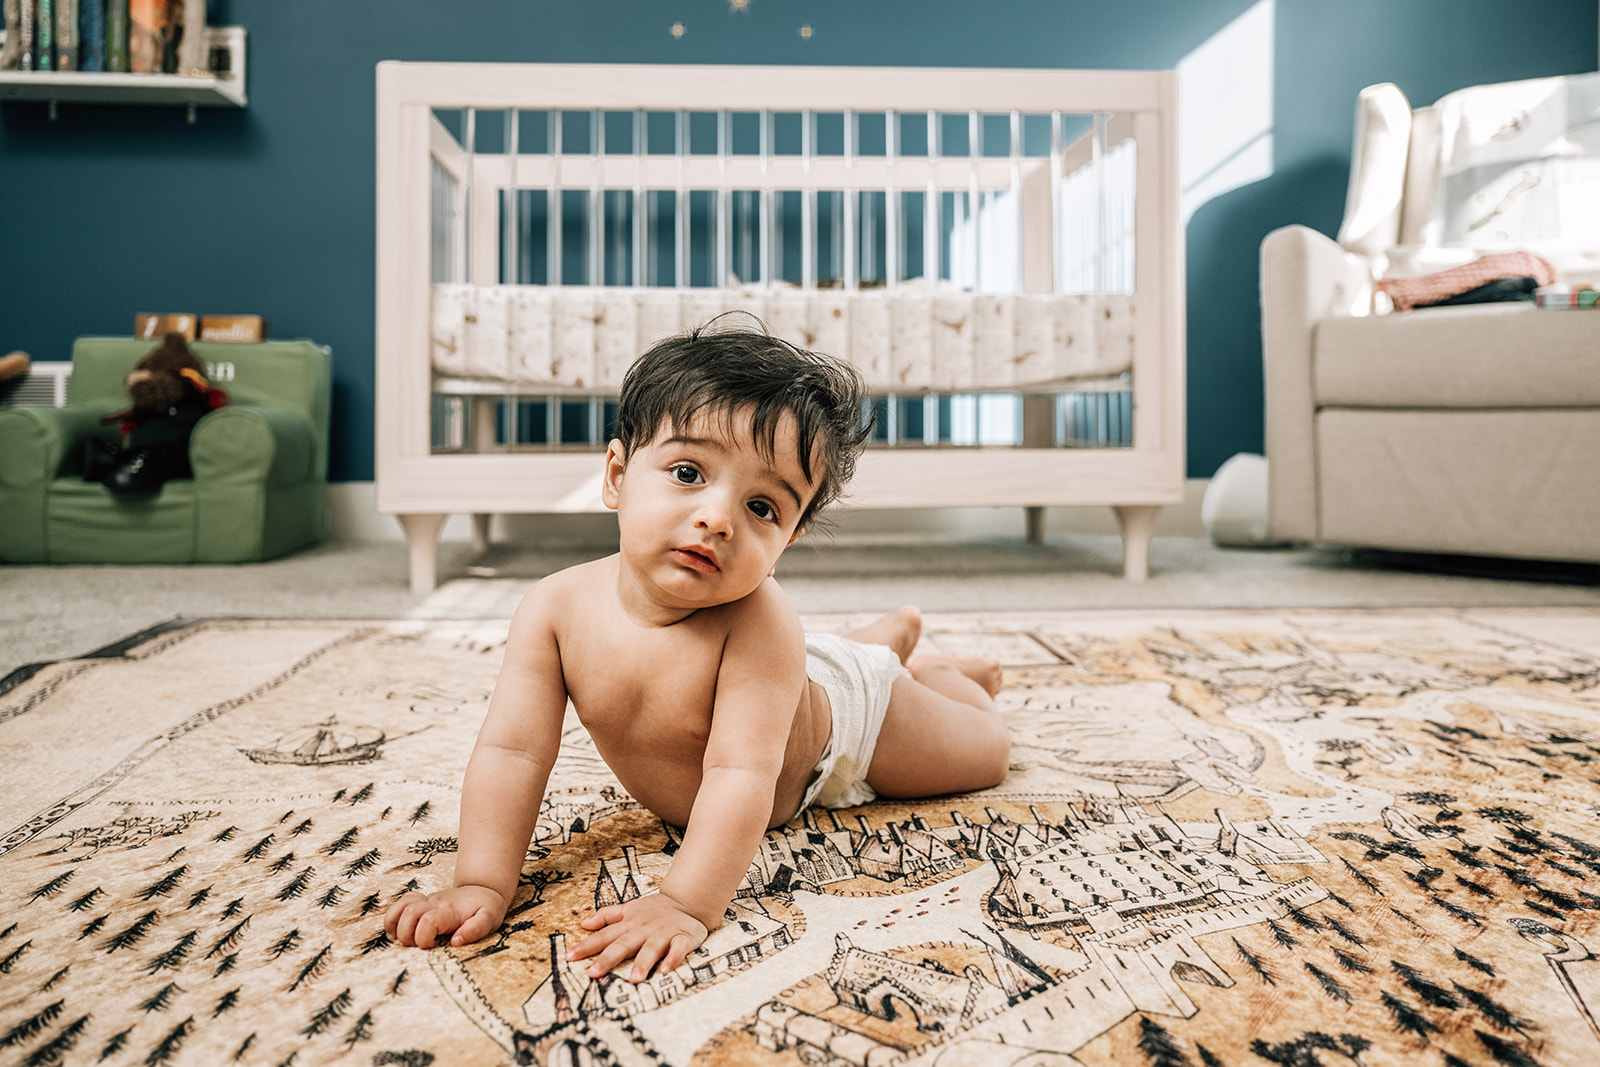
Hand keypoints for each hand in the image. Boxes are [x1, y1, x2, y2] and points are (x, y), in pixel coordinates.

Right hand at [384, 885, 506, 948]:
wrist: (484, 889)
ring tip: (401, 939)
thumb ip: (475, 929)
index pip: (428, 920)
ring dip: (396, 925)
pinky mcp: (423, 902)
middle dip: (407, 935)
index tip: (432, 946)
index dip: (424, 937)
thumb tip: (456, 941)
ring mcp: (427, 901)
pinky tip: (396, 932)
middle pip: (410, 913)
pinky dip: (393, 917)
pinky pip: (401, 903)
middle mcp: (435, 903)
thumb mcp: (489, 919)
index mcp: (451, 911)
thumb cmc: (487, 907)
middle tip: (418, 946)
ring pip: (401, 906)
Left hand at [568, 893, 709, 982]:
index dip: (587, 946)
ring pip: (651, 949)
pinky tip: (666, 969)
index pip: (604, 936)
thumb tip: (584, 924)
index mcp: (629, 924)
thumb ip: (607, 916)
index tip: (570, 957)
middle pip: (623, 945)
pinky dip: (673, 958)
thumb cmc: (655, 909)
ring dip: (643, 962)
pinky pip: (678, 949)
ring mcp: (663, 934)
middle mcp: (643, 930)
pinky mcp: (682, 938)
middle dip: (608, 958)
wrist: (687, 901)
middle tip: (594, 973)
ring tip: (634, 979)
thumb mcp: (629, 908)